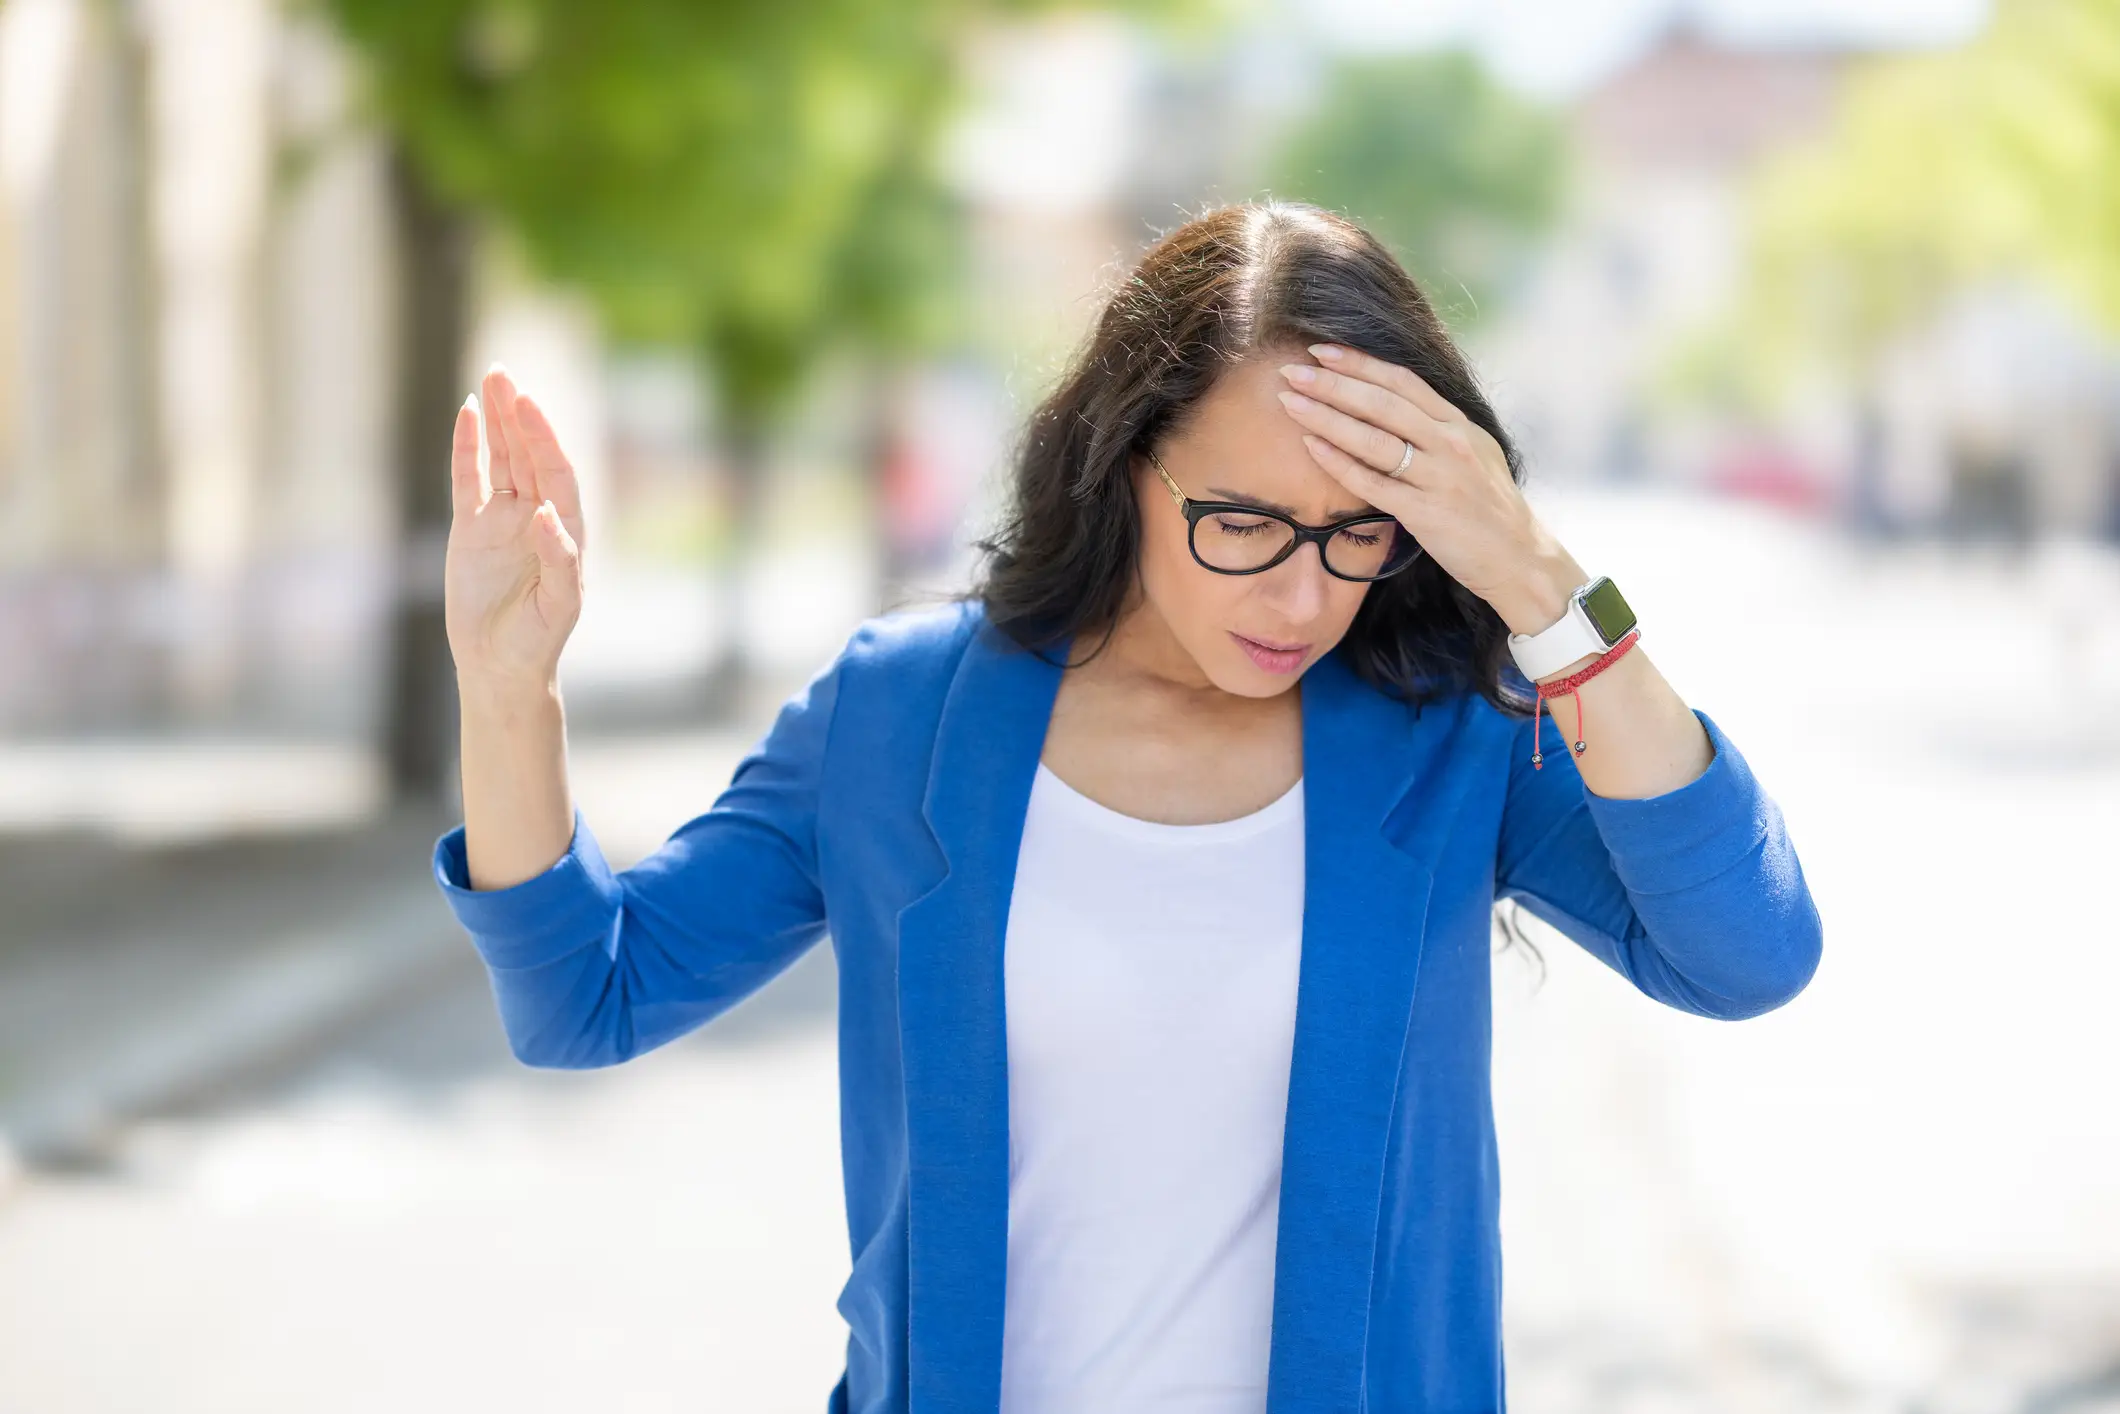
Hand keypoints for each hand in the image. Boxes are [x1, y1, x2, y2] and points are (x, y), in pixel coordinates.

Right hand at [444, 365, 588, 690]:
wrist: (500, 666)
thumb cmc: (538, 640)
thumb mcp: (559, 605)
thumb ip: (560, 560)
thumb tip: (547, 515)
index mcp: (566, 530)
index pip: (557, 473)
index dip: (545, 439)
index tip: (530, 408)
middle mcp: (537, 516)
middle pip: (529, 455)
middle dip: (518, 416)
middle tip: (505, 374)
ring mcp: (503, 519)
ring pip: (501, 459)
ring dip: (497, 422)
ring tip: (491, 379)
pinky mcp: (471, 529)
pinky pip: (468, 479)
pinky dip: (467, 448)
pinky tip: (467, 414)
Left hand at [1275, 343, 1581, 633]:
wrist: (1518, 558)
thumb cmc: (1487, 508)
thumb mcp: (1472, 454)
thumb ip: (1436, 429)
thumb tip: (1391, 404)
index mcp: (1459, 424)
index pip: (1402, 381)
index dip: (1359, 362)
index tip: (1320, 349)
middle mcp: (1451, 443)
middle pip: (1382, 402)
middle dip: (1332, 383)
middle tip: (1291, 369)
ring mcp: (1439, 477)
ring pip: (1374, 438)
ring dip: (1327, 416)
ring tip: (1289, 402)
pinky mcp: (1426, 513)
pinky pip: (1374, 483)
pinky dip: (1340, 463)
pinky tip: (1311, 447)